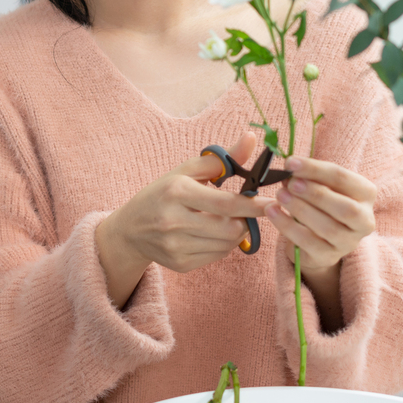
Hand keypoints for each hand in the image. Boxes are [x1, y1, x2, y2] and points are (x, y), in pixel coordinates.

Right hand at [96, 133, 265, 306]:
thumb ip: (221, 158)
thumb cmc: (163, 194)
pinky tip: (212, 233)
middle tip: (246, 211)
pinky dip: (223, 245)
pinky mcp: (180, 264)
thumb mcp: (186, 171)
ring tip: (227, 220)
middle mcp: (174, 221)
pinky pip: (217, 256)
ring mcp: (176, 246)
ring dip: (236, 232)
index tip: (272, 202)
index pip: (225, 203)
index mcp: (177, 192)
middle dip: (246, 220)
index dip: (253, 205)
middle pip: (230, 228)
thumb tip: (251, 138)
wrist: (130, 230)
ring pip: (227, 244)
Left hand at [263, 156, 375, 273]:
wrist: (319, 239)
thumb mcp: (320, 186)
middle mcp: (364, 220)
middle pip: (344, 208)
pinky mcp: (328, 256)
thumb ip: (308, 177)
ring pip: (327, 227)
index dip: (315, 169)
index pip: (343, 178)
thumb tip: (288, 168)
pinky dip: (287, 225)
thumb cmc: (321, 204)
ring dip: (300, 209)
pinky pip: (307, 242)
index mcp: (366, 194)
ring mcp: (348, 242)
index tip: (291, 163)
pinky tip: (273, 212)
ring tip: (280, 195)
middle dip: (315, 193)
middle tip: (289, 183)